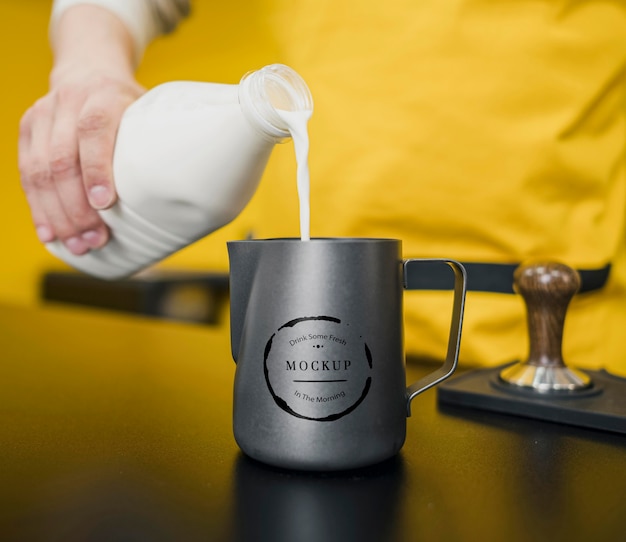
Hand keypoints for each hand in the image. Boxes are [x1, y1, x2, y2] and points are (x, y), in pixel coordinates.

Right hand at [18, 68, 143, 254]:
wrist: (88, 68)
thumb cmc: (127, 103)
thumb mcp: (146, 110)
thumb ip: (156, 142)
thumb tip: (180, 196)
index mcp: (104, 94)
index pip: (94, 130)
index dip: (97, 168)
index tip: (105, 204)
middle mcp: (68, 101)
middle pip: (63, 159)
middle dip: (77, 206)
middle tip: (95, 240)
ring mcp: (42, 115)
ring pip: (39, 172)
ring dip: (57, 215)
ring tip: (77, 244)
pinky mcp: (26, 130)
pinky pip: (25, 175)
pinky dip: (38, 208)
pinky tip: (50, 233)